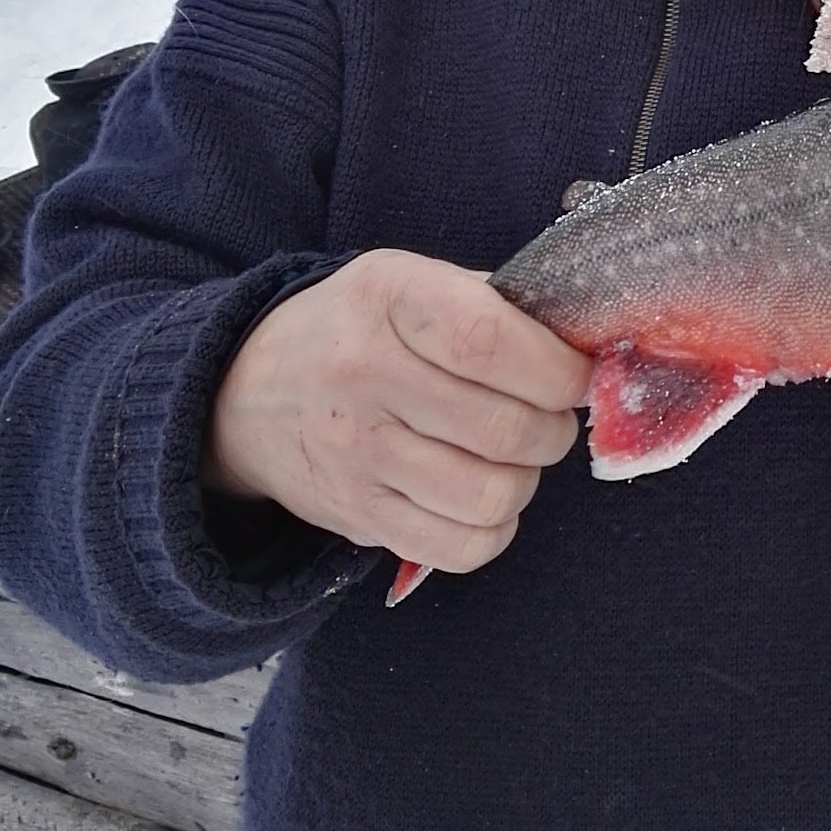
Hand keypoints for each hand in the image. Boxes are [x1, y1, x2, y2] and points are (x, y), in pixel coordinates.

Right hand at [204, 250, 592, 581]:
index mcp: (388, 299)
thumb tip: (583, 348)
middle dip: (554, 429)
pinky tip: (484, 497)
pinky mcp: (358, 516)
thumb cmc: (355, 331)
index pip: (491, 342)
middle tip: (549, 417)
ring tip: (514, 456)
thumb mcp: (407, 282)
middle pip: (504, 428)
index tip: (576, 376)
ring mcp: (357, 454)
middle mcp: (364, 376)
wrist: (247, 395)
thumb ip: (491, 306)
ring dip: (526, 480)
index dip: (556, 370)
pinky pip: (462, 547)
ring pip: (492, 495)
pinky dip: (494, 528)